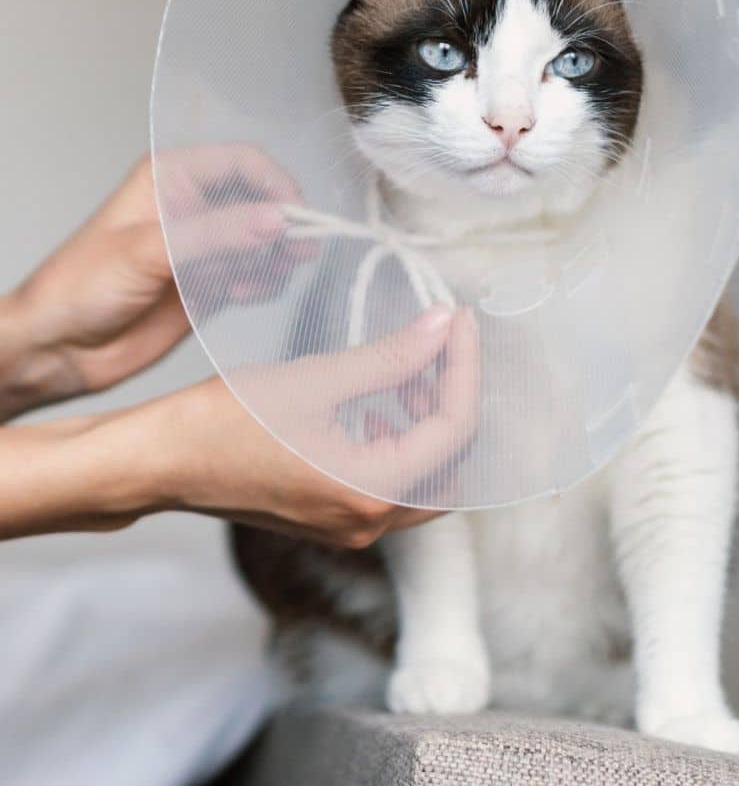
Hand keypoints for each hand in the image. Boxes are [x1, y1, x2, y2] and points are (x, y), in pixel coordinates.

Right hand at [0, 307, 478, 545]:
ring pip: (429, 480)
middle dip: (455, 403)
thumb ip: (390, 357)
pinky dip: (404, 446)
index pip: (455, 429)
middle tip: (441, 351)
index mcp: (370, 490)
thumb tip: (444, 325)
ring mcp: (352, 528)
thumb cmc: (225, 420)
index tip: (459, 321)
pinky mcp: (334, 519)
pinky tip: (378, 408)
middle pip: (454, 465)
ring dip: (432, 427)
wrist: (162, 462)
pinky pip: (394, 488)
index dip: (465, 367)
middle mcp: (369, 522)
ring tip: (410, 375)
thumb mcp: (316, 379)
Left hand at [3, 147, 309, 414]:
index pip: (242, 162)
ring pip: (266, 239)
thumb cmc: (78, 286)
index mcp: (171, 178)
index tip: (296, 217)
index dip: (276, 184)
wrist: (57, 348)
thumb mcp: (149, 251)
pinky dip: (265, 284)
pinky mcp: (212, 284)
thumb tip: (276, 219)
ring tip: (268, 277)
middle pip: (263, 199)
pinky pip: (258, 274)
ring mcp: (205, 247)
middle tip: (299, 251)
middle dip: (285, 223)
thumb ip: (216, 233)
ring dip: (278, 257)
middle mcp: (193, 207)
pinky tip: (245, 295)